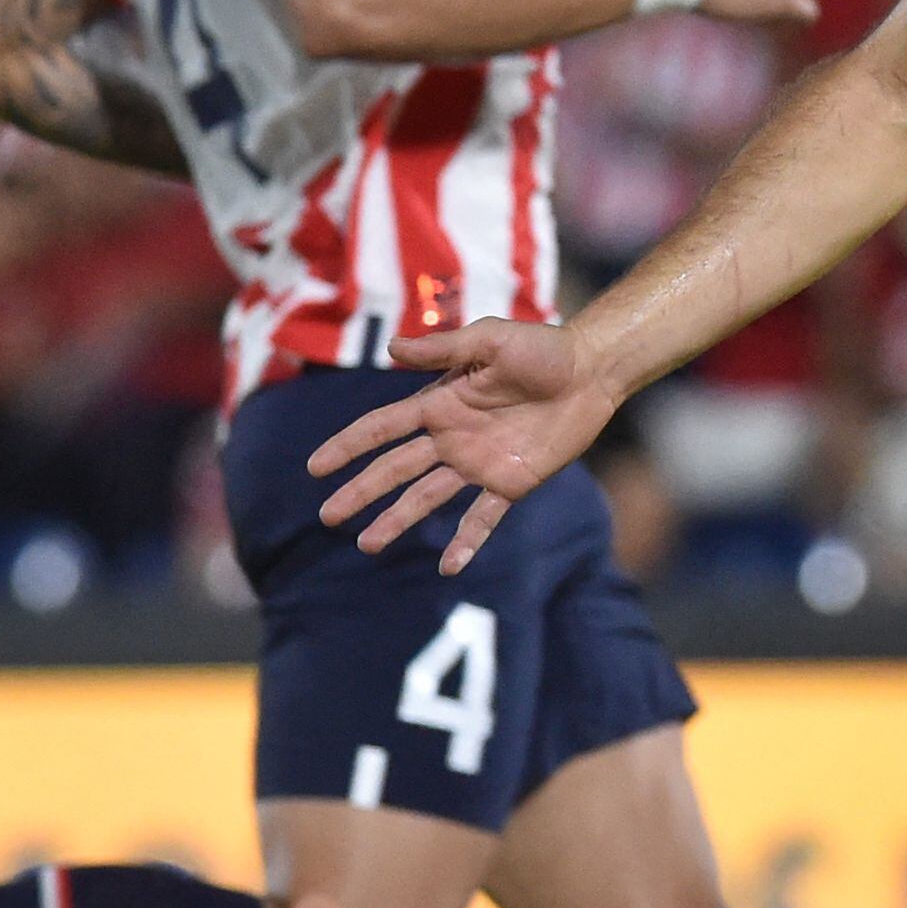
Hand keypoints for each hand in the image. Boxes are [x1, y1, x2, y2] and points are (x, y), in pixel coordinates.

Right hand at [307, 319, 618, 571]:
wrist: (590, 372)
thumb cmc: (541, 348)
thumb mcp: (489, 339)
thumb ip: (443, 350)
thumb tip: (391, 349)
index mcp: (440, 403)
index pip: (382, 428)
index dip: (349, 446)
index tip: (315, 467)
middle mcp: (451, 437)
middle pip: (395, 470)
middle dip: (360, 491)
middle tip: (328, 516)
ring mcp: (479, 464)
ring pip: (427, 498)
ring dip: (397, 520)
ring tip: (367, 545)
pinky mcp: (511, 483)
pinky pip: (483, 518)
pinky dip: (466, 542)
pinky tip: (448, 567)